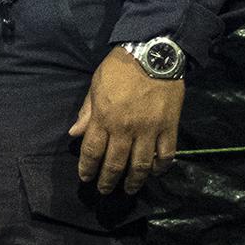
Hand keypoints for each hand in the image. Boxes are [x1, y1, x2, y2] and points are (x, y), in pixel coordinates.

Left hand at [70, 48, 184, 194]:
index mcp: (104, 117)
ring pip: (141, 165)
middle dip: (107, 180)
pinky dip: (160, 168)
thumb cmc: (119, 68)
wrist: (153, 54)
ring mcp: (149, 130)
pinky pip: (165, 155)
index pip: (92, 151)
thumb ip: (87, 111)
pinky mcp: (169, 128)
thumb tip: (74, 134)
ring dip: (133, 181)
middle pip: (115, 163)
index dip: (87, 168)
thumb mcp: (96, 85)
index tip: (85, 177)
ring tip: (129, 189)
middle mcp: (125, 129)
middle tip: (104, 190)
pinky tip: (154, 173)